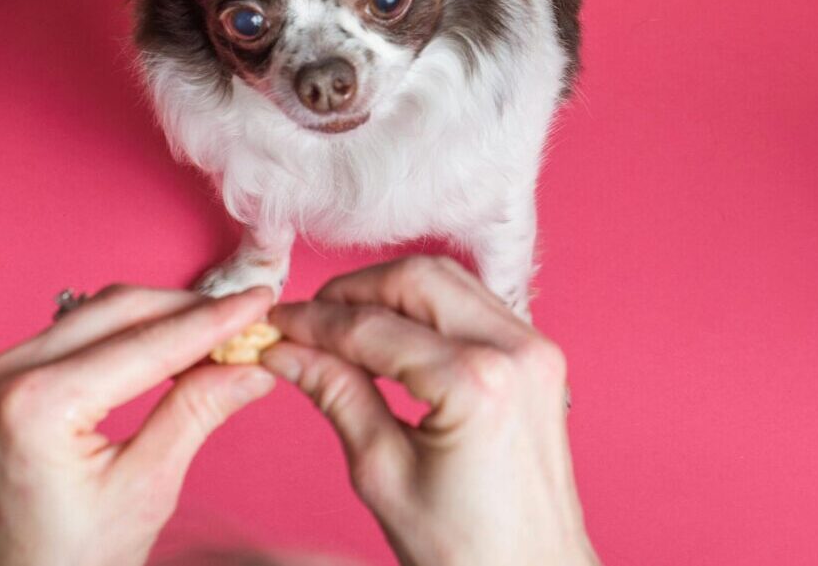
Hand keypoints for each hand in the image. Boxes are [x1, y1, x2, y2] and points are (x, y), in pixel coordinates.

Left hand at [0, 285, 278, 565]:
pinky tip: (170, 347)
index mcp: (37, 404)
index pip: (147, 343)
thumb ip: (196, 414)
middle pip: (119, 310)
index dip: (213, 321)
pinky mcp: (2, 382)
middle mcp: (5, 376)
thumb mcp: (145, 490)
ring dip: (161, 318)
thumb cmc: (68, 562)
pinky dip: (128, 335)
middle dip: (189, 311)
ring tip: (218, 334)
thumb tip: (251, 366)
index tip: (262, 304)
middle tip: (249, 318)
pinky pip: (76, 335)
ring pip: (98, 314)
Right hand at [265, 257, 596, 565]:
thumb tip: (286, 351)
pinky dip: (427, 311)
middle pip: (417, 279)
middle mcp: (516, 350)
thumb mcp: (383, 474)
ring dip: (390, 294)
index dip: (314, 322)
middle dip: (354, 291)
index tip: (275, 326)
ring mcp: (537, 349)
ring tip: (341, 328)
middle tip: (307, 321)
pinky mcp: (542, 357)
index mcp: (475, 383)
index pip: (373, 327)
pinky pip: (475, 307)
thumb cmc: (466, 550)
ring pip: (449, 282)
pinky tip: (390, 337)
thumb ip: (337, 395)